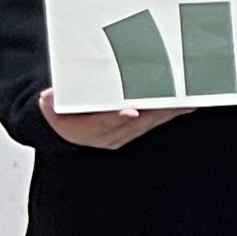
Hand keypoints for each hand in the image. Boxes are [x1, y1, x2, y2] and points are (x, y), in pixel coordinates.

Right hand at [37, 89, 185, 150]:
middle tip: (171, 98)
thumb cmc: (59, 112)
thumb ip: (49, 104)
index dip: (117, 119)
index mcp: (85, 132)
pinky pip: (154, 122)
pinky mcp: (135, 131)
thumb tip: (49, 98)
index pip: (103, 124)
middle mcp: (108, 137)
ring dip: (167, 111)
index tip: (130, 112)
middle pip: (134, 124)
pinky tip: (187, 105)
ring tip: (185, 99)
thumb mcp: (49, 108)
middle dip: (153, 111)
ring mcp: (123, 135)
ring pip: (148, 123)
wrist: (65, 127)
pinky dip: (170, 113)